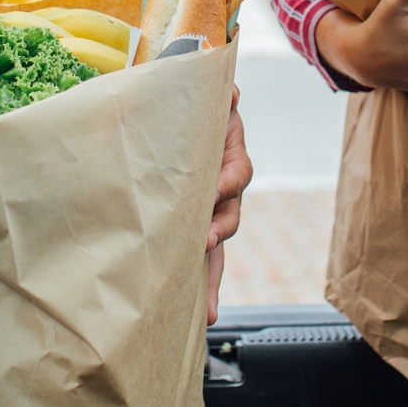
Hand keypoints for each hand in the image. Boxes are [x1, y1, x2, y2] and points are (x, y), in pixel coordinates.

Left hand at [206, 85, 250, 323]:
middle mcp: (223, 189)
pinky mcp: (189, 230)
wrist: (170, 119)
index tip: (215, 188)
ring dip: (212, 275)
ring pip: (216, 247)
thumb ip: (217, 94)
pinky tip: (203, 315)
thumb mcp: (202, 97)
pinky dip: (202, 287)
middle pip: (230, 216)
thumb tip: (231, 90)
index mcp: (229, 156)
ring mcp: (208, 213)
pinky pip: (198, 260)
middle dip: (219, 231)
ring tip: (207, 305)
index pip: (237, 172)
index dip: (228, 181)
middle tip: (204, 240)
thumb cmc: (187, 109)